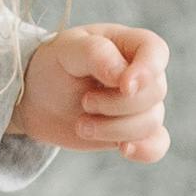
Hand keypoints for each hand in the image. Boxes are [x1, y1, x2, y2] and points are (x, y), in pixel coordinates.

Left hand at [12, 21, 168, 160]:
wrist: (38, 100)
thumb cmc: (54, 65)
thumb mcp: (66, 49)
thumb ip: (97, 54)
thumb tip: (124, 77)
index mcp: (130, 45)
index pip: (156, 52)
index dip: (147, 70)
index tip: (124, 85)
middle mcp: (142, 74)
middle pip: (154, 93)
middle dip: (116, 104)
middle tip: (85, 102)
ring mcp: (140, 105)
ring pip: (150, 122)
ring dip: (114, 129)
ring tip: (82, 125)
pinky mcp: (133, 131)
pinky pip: (157, 144)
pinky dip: (145, 150)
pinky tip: (124, 150)